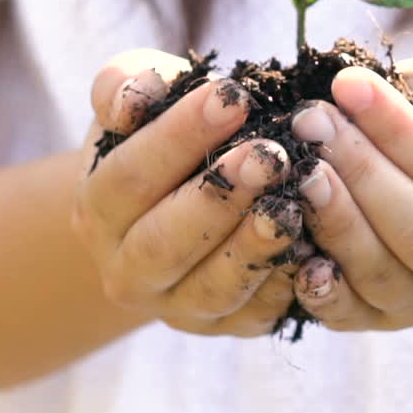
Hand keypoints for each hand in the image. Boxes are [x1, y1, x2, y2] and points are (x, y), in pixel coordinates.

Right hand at [72, 49, 304, 336]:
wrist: (179, 203)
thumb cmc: (164, 136)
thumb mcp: (142, 98)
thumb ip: (128, 84)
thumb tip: (134, 96)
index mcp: (97, 209)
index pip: (130, 175)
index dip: (179, 135)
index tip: (232, 97)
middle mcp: (126, 270)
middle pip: (164, 241)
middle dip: (219, 197)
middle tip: (270, 155)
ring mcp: (174, 308)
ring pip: (211, 288)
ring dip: (254, 246)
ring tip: (293, 201)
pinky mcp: (225, 328)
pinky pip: (254, 315)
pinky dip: (285, 285)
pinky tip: (314, 248)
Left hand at [289, 54, 412, 330]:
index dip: (397, 129)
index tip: (347, 84)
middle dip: (360, 171)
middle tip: (310, 121)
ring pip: (381, 273)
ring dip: (336, 220)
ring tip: (300, 170)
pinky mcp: (378, 322)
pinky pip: (348, 314)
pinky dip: (321, 288)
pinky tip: (296, 250)